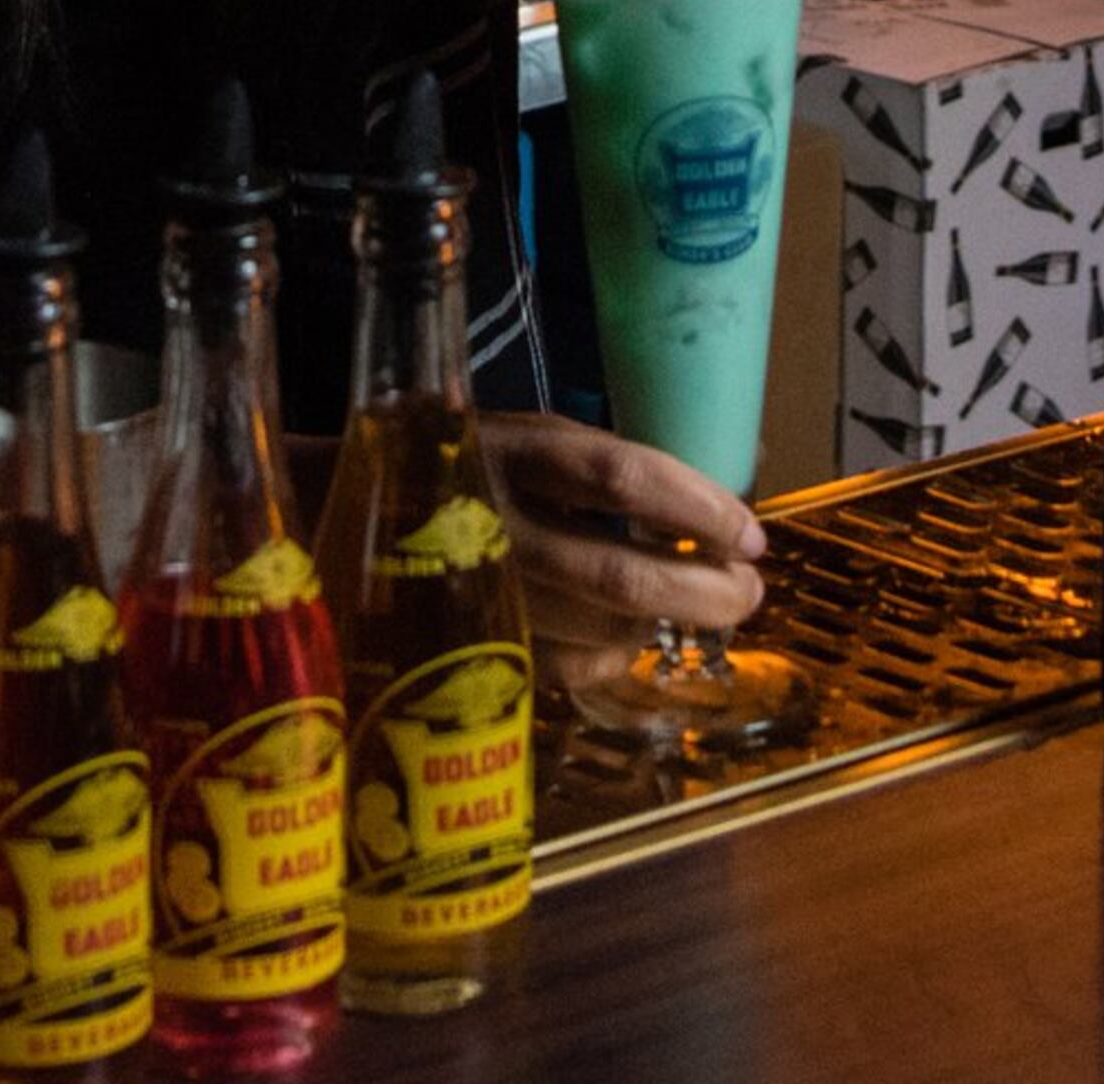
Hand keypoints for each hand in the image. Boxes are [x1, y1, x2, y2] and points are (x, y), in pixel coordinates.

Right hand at [475, 411, 765, 659]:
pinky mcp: (476, 650)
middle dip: (704, 588)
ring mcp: (484, 596)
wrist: (353, 514)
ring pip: (602, 626)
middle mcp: (497, 525)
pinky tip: (630, 632)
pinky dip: (618, 651)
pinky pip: (571, 665)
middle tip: (749, 590)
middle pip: (620, 572)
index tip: (750, 531)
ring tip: (707, 606)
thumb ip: (602, 467)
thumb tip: (718, 497)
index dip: (696, 506)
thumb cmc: (469, 464)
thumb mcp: (528, 438)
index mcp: (513, 452)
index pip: (620, 478)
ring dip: (671, 621)